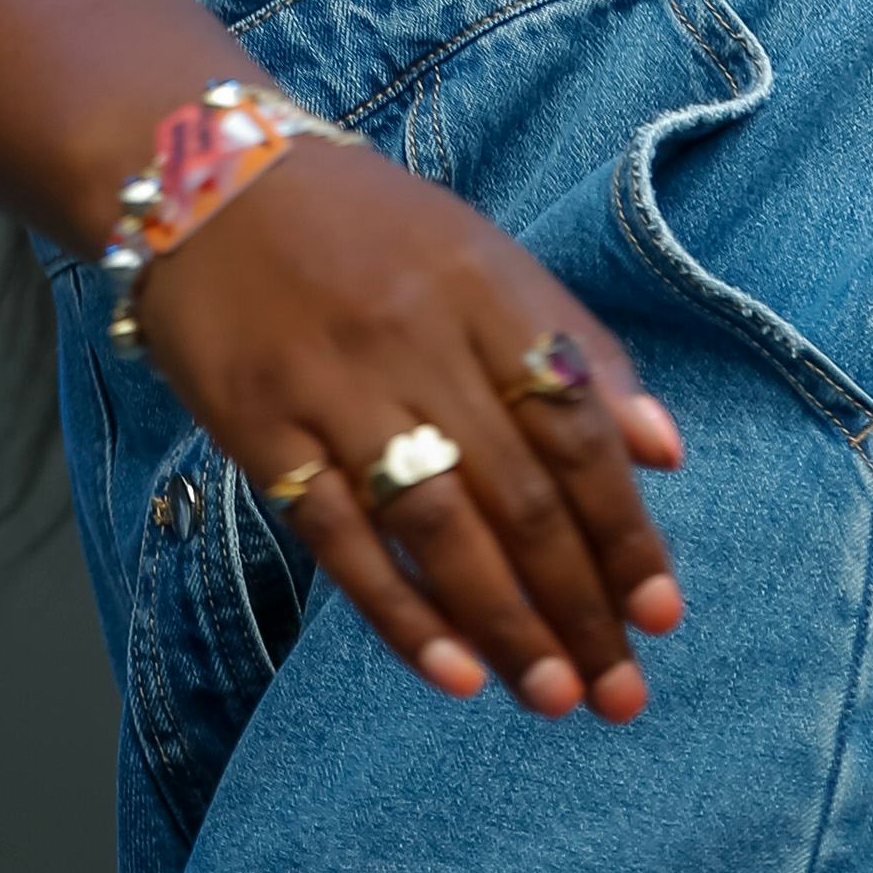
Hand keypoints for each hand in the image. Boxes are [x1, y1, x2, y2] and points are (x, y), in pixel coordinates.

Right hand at [129, 130, 684, 717]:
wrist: (206, 176)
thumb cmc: (367, 227)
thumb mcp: (481, 255)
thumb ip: (571, 346)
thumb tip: (665, 451)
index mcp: (484, 287)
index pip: (574, 423)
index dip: (624, 526)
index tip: (663, 612)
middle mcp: (417, 336)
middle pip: (518, 489)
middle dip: (579, 602)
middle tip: (620, 691)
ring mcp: (334, 385)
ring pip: (437, 523)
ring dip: (505, 623)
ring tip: (553, 695)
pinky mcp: (260, 427)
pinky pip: (338, 537)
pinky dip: (399, 611)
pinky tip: (452, 673)